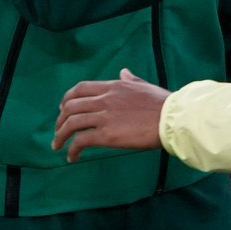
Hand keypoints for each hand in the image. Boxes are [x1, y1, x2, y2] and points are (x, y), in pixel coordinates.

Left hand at [53, 69, 168, 162]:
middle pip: (71, 105)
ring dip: (60, 135)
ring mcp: (104, 116)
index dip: (67, 98)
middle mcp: (105, 99)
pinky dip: (72, 149)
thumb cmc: (163, 104)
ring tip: (58, 145)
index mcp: (113, 86)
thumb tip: (123, 72)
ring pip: (71, 123)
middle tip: (58, 130)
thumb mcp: (144, 86)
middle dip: (60, 119)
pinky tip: (72, 157)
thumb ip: (130, 80)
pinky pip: (81, 141)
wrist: (172, 119)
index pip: (81, 88)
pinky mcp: (107, 135)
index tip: (63, 109)